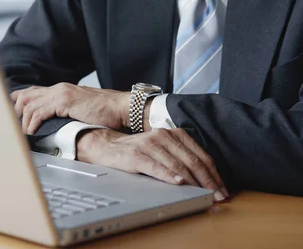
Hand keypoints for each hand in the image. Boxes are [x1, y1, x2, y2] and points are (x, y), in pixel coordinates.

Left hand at [10, 84, 129, 134]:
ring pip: (30, 105)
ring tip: (21, 134)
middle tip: (12, 126)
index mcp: (62, 89)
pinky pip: (39, 113)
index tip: (10, 107)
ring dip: (23, 122)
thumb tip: (56, 122)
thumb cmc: (105, 111)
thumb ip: (67, 111)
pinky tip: (31, 133)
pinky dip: (32, 124)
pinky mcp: (64, 102)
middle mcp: (58, 88)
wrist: (120, 107)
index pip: (34, 91)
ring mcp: (61, 94)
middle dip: (16, 111)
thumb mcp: (81, 108)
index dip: (19, 98)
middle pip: (26, 96)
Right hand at [77, 127, 228, 201]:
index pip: (200, 155)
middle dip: (209, 181)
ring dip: (194, 182)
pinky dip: (169, 175)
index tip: (223, 189)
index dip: (214, 174)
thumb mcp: (162, 149)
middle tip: (219, 196)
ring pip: (178, 164)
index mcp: (174, 133)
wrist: (108, 145)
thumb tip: (205, 178)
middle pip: (193, 160)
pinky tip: (179, 183)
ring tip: (205, 194)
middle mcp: (164, 135)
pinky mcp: (137, 155)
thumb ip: (180, 157)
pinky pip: (156, 166)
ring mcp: (150, 144)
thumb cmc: (138, 151)